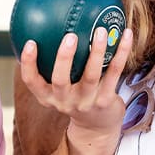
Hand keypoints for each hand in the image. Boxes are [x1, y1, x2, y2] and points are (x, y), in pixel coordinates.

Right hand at [18, 26, 134, 154]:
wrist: (97, 127)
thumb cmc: (75, 96)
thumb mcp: (59, 88)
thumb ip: (52, 64)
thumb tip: (45, 27)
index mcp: (48, 96)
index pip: (32, 82)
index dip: (28, 64)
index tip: (30, 42)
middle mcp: (64, 101)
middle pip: (60, 80)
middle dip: (64, 58)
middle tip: (70, 36)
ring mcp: (86, 103)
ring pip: (90, 75)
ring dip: (96, 51)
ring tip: (100, 31)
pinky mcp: (105, 101)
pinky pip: (113, 72)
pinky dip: (120, 53)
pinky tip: (126, 34)